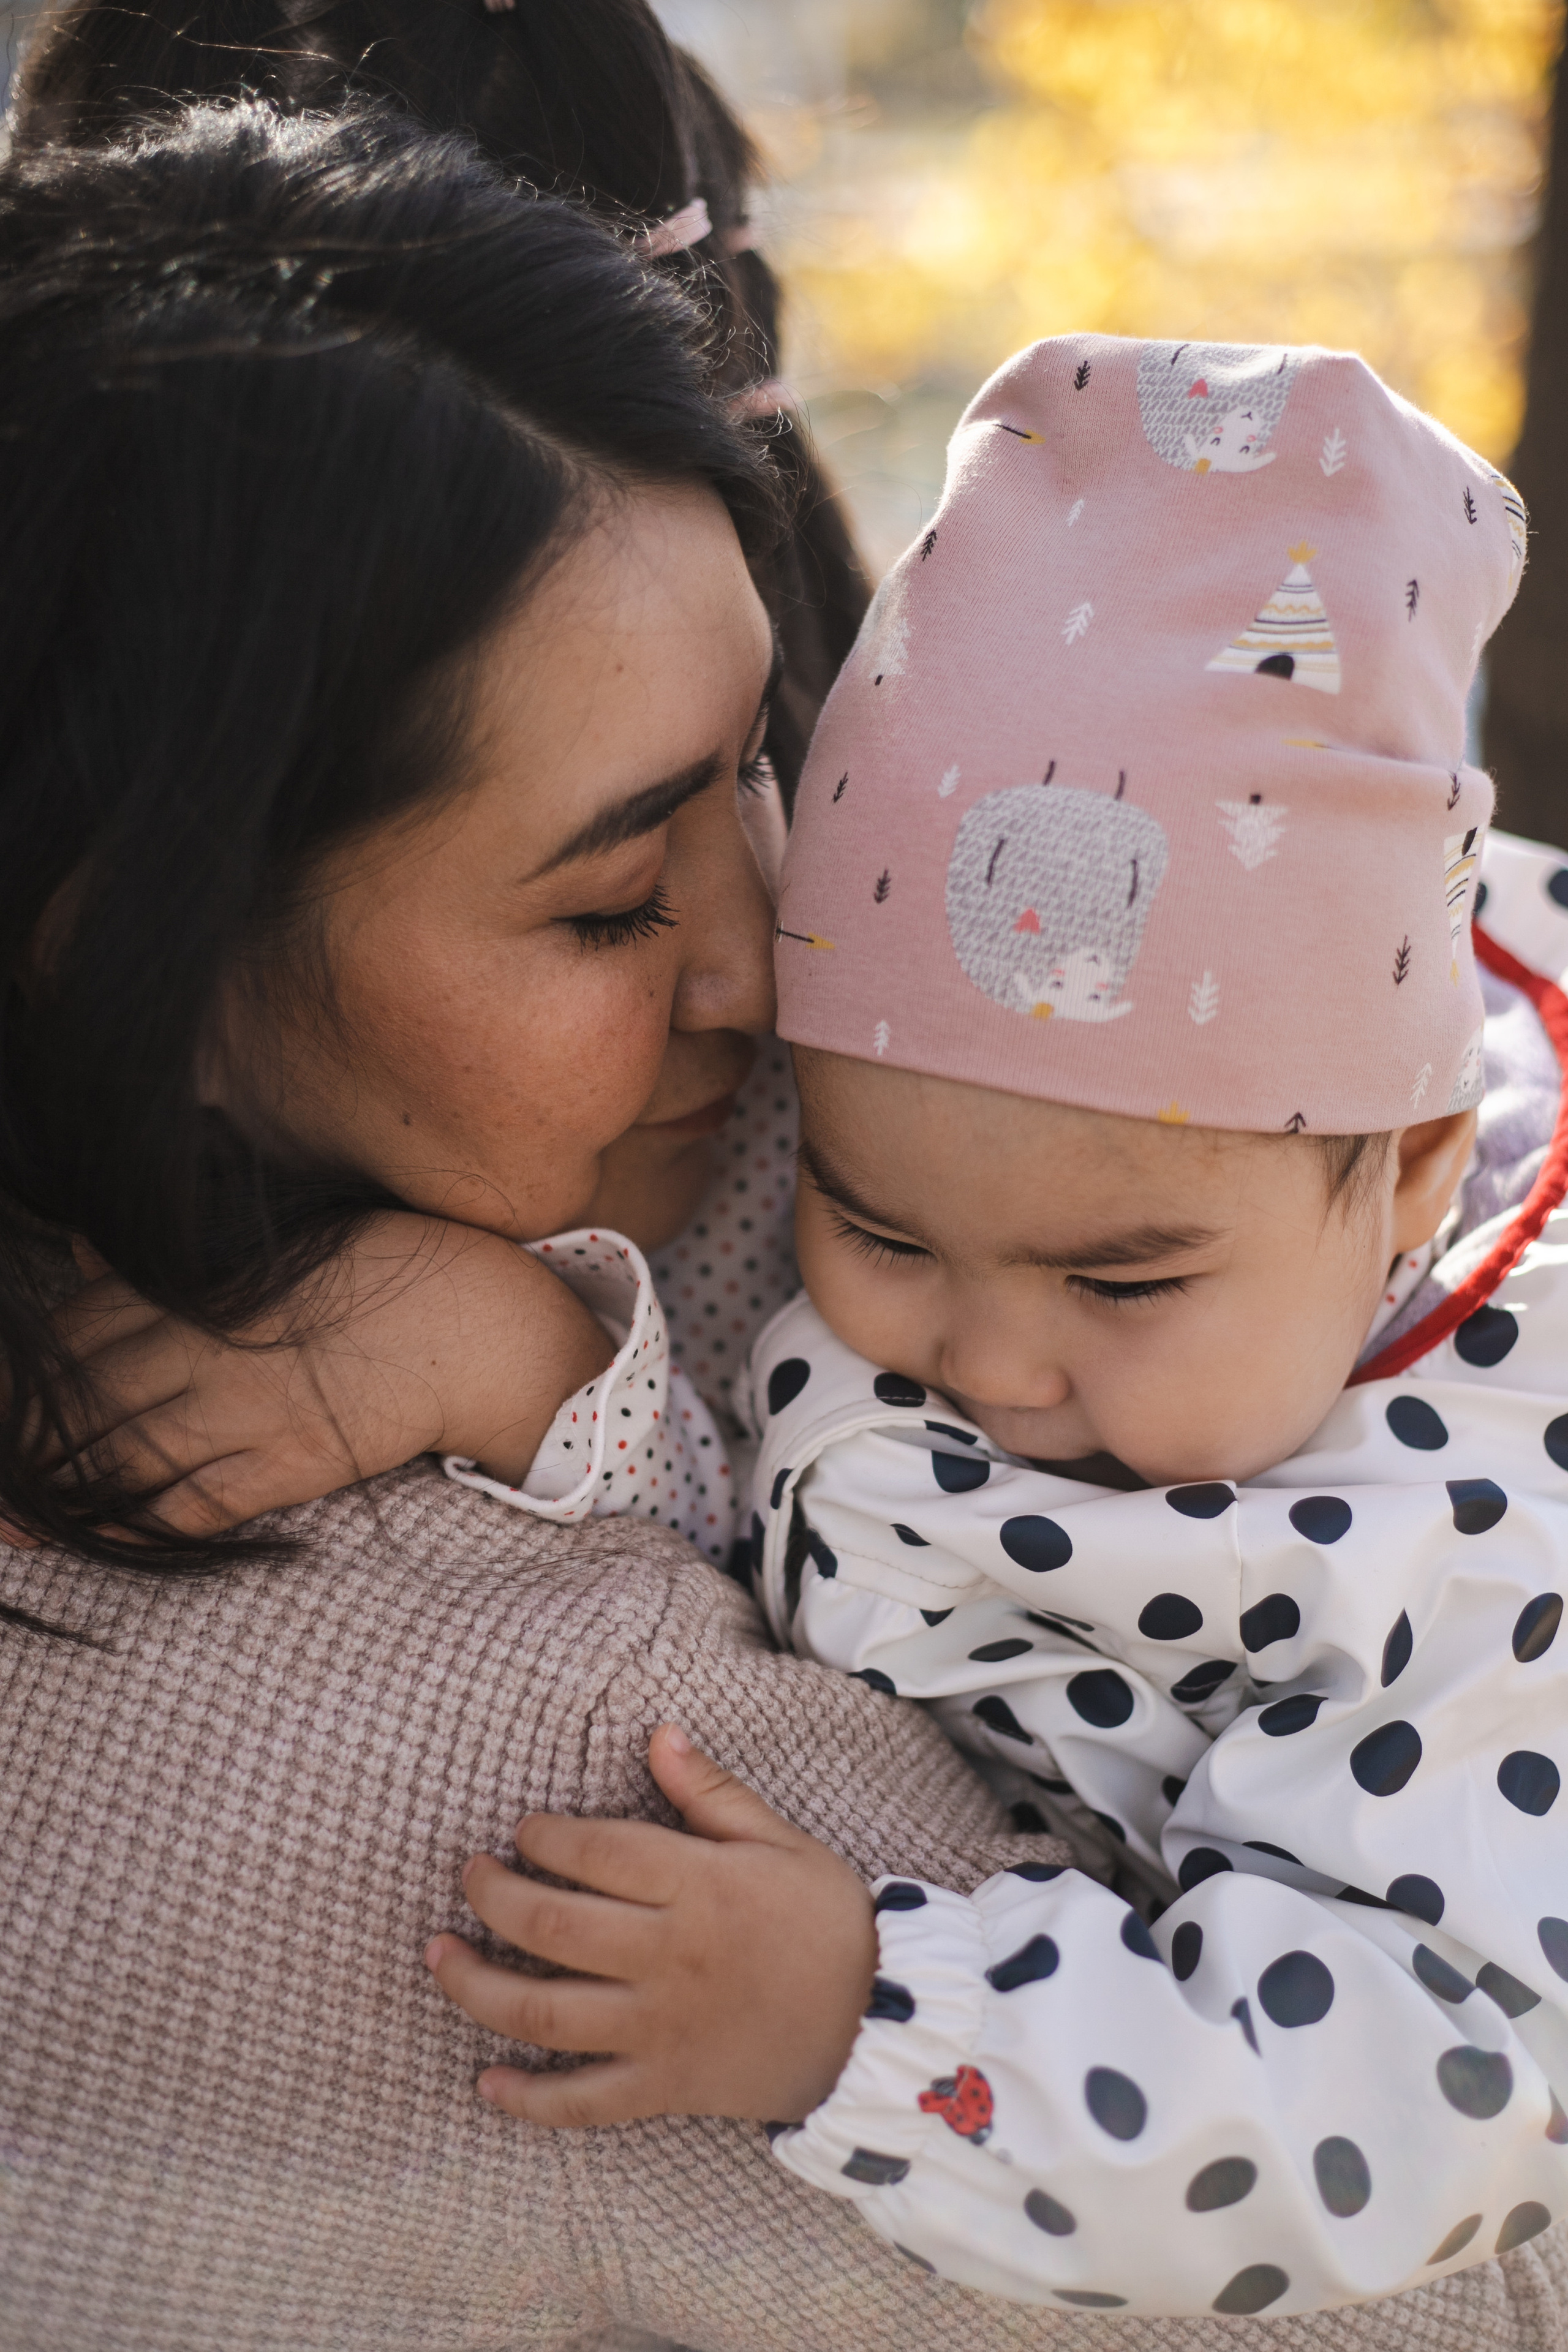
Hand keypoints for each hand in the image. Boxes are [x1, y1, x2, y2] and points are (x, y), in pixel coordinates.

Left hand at [48, 1213, 613, 1533]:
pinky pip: (197, 1504)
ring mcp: (251, 1409)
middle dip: (30, 1438)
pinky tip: (100, 1536)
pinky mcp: (291, 1462)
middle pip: (87, 1398)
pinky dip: (140, 1523)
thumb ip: (171, 1259)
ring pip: (126, 1457)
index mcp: (204, 1286)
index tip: (4, 1396)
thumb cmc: (376, 1267)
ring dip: (63, 1491)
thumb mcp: (269, 1243)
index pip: (81, 1327)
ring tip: (15, 1519)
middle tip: (2, 1470)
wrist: (473, 1320)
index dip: (28, 1370)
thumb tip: (82, 1251)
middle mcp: (213, 1347)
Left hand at [424, 1724, 877, 2126]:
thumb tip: (659, 1733)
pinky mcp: (664, 2086)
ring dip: (478, 1987)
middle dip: (493, 1898)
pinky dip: (528, 2100)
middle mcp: (667, 1958)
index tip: (522, 1830)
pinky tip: (485, 2083)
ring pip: (546, 2014)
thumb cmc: (828, 1922)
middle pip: (552, 1927)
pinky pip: (583, 2101)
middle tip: (467, 1877)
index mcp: (697, 1888)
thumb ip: (712, 1793)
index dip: (545, 1838)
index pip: (596, 1854)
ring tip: (437, 1958)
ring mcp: (660, 2028)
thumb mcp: (781, 1840)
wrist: (879, 2026)